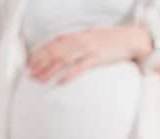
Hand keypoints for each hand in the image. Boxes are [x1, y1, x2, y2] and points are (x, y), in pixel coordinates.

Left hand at [27, 26, 152, 83]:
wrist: (130, 39)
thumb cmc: (109, 39)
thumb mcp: (89, 35)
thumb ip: (74, 38)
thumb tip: (59, 40)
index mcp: (76, 35)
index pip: (52, 44)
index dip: (39, 54)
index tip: (28, 64)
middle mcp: (79, 41)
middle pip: (54, 53)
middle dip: (40, 64)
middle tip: (29, 75)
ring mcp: (88, 49)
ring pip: (63, 60)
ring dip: (50, 70)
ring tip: (40, 80)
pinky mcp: (97, 58)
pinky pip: (80, 68)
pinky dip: (69, 75)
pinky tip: (60, 83)